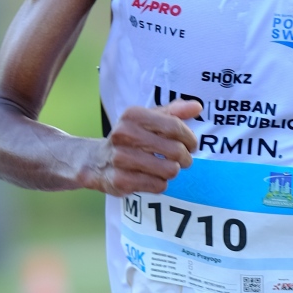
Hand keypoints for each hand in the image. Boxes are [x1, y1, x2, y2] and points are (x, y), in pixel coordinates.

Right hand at [79, 98, 200, 195]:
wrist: (96, 161)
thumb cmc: (130, 138)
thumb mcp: (149, 119)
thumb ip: (174, 112)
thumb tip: (197, 106)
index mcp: (133, 115)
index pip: (174, 126)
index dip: (190, 138)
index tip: (191, 144)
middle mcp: (124, 135)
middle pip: (175, 150)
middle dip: (185, 157)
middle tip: (181, 159)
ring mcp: (121, 158)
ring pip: (170, 170)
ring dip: (173, 171)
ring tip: (166, 168)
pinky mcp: (121, 181)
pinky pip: (158, 185)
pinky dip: (160, 183)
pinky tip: (152, 177)